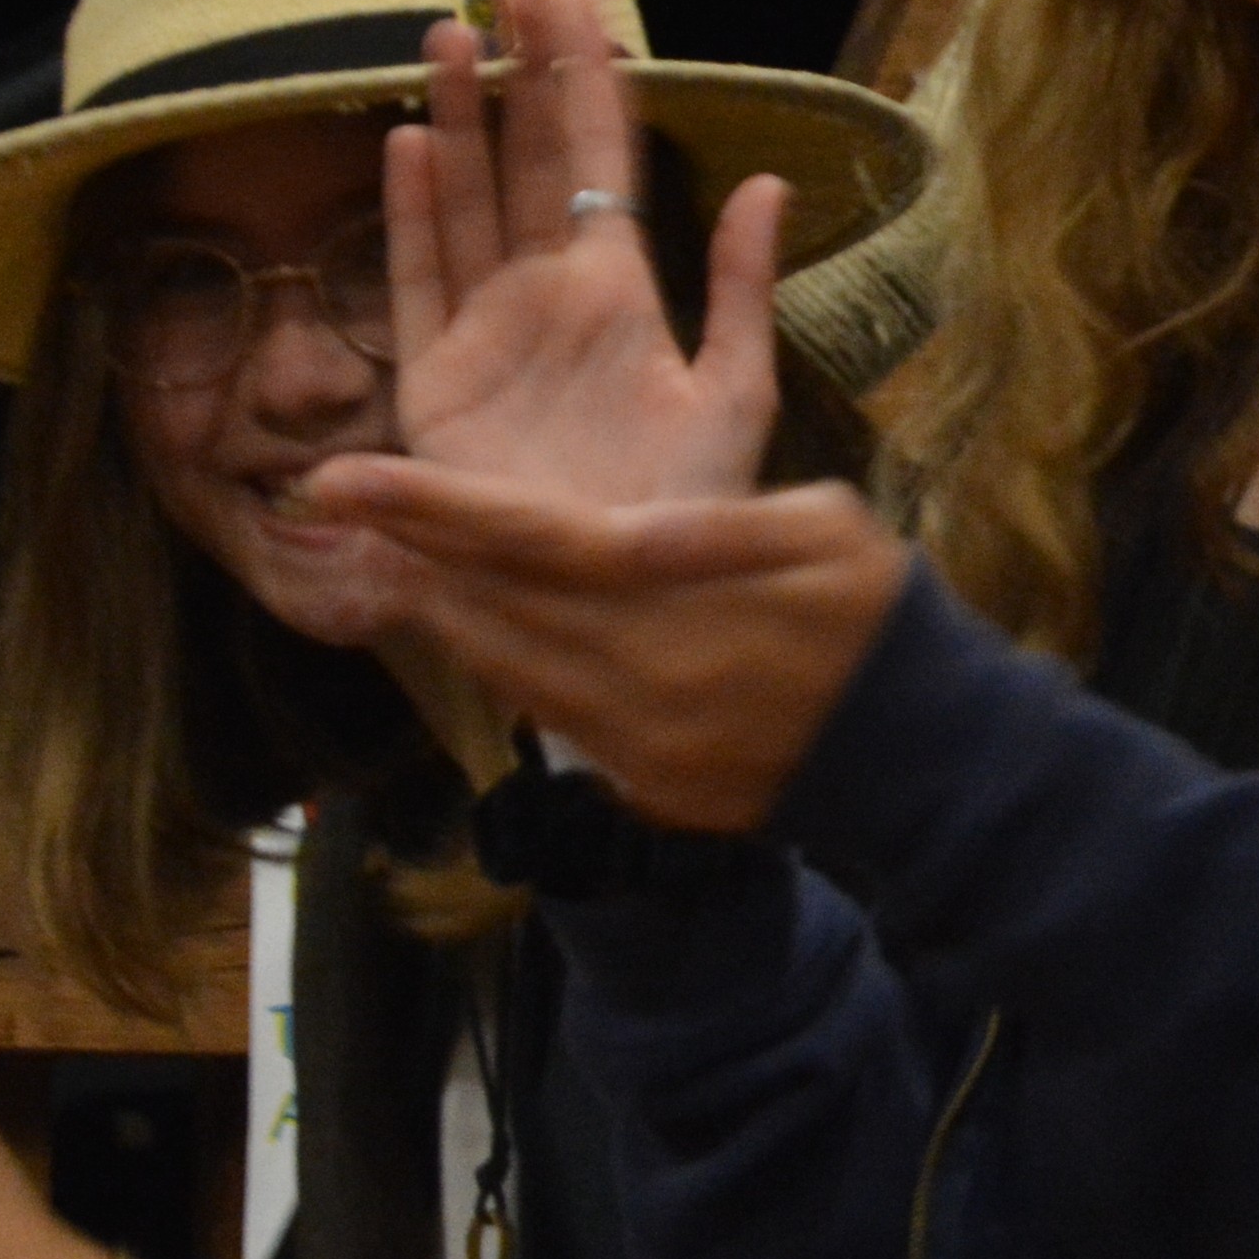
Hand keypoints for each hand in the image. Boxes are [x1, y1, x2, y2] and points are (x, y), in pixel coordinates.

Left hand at [286, 464, 909, 829]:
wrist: (922, 753)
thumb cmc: (874, 614)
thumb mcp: (819, 529)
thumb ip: (711, 526)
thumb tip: (613, 528)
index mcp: (679, 601)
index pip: (527, 542)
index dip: (429, 508)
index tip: (344, 475)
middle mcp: (640, 679)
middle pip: (496, 606)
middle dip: (411, 551)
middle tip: (336, 503)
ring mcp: (637, 742)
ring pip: (508, 666)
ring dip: (442, 609)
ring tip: (385, 558)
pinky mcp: (644, 783)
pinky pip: (549, 717)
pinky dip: (500, 666)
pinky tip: (474, 630)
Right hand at [379, 0, 783, 514]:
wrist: (621, 603)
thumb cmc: (686, 508)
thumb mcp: (736, 395)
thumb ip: (744, 289)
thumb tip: (766, 184)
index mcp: (619, 290)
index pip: (600, 159)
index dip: (587, 77)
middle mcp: (546, 297)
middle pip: (526, 162)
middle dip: (517, 73)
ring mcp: (486, 332)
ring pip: (467, 203)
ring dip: (458, 121)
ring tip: (444, 39)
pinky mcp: (436, 381)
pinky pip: (419, 279)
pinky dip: (412, 212)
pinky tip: (407, 142)